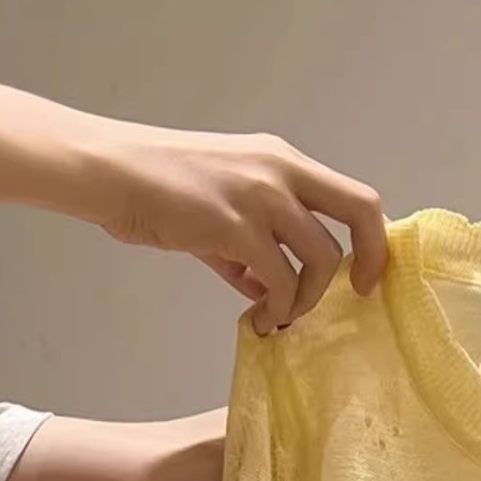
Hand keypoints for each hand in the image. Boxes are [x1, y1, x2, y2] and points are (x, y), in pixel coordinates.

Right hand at [88, 122, 386, 333]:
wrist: (108, 172)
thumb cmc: (155, 188)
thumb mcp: (218, 209)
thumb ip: (251, 247)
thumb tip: (267, 289)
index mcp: (281, 160)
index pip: (353, 194)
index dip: (372, 237)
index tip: (364, 274)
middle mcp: (280, 170)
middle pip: (361, 211)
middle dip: (368, 261)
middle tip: (355, 296)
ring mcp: (260, 195)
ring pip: (322, 258)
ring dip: (307, 298)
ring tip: (280, 317)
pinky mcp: (235, 225)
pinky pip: (279, 280)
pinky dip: (276, 308)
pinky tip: (259, 320)